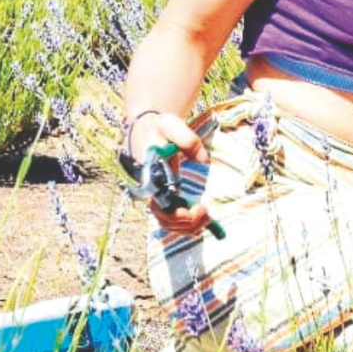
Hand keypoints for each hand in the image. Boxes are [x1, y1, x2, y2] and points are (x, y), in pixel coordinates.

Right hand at [127, 111, 212, 235]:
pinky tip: (202, 220)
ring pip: (168, 224)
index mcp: (151, 176)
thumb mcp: (171, 124)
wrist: (144, 130)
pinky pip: (171, 220)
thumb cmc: (158, 128)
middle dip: (188, 222)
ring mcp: (156, 196)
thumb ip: (188, 140)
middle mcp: (151, 190)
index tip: (199, 208)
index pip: (161, 205)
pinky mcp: (162, 197)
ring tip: (207, 217)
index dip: (179, 214)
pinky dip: (186, 225)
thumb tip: (204, 161)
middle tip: (206, 211)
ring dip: (188, 227)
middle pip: (165, 219)